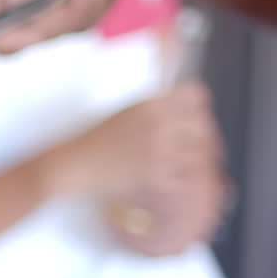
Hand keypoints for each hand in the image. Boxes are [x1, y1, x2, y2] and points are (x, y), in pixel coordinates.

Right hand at [47, 81, 221, 196]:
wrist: (73, 165)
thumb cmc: (93, 142)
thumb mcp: (123, 113)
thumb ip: (153, 110)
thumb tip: (176, 110)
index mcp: (152, 103)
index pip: (197, 95)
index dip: (200, 107)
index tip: (197, 118)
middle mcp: (159, 122)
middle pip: (203, 125)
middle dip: (202, 137)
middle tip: (194, 149)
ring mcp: (160, 147)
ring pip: (199, 153)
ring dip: (193, 161)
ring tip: (183, 168)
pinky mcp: (156, 172)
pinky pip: (184, 177)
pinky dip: (179, 181)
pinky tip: (168, 182)